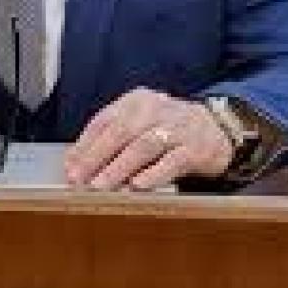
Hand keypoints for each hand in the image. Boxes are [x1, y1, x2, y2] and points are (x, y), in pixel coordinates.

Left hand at [64, 88, 232, 190]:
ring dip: (119, 167)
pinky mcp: (196, 148)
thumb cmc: (168, 130)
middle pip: (121, 131)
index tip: (70, 167)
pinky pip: (172, 161)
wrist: (218, 129)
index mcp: (136, 100)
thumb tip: (75, 162)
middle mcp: (155, 109)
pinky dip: (153, 174)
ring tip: (102, 186)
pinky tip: (138, 187)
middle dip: (97, 156)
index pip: (104, 120)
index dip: (85, 144)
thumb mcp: (140, 124)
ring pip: (143, 146)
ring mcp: (177, 127)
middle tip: (80, 179)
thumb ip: (111, 138)